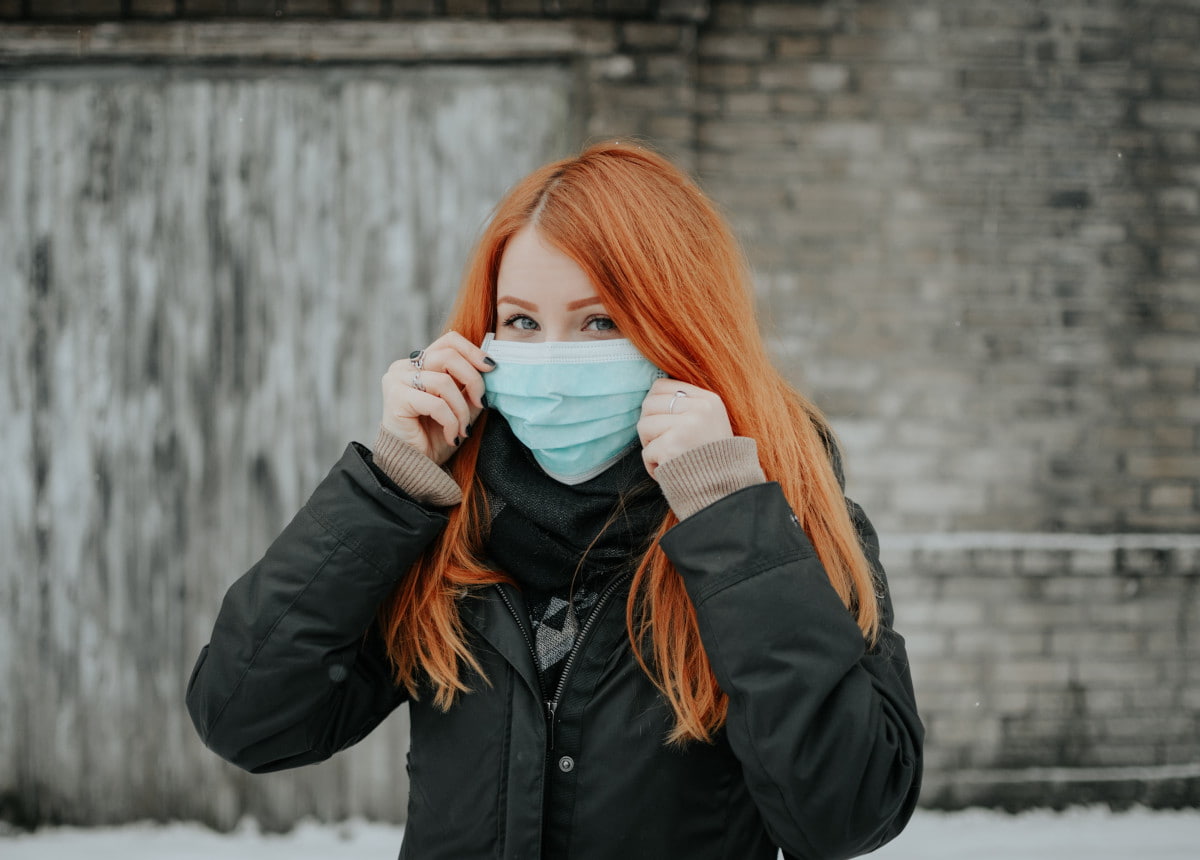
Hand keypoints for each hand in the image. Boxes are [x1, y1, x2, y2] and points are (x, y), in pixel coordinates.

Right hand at [380, 331, 494, 464]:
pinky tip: (452, 436)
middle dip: (473, 380)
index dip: (473, 351)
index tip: (491, 368)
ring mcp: (397, 379)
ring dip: (461, 410)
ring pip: (444, 382)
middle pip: (449, 356)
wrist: (416, 466)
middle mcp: (405, 366)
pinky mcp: (395, 397)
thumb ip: (469, 385)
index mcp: (420, 363)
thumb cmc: (436, 436)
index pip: (449, 341)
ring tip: (463, 429)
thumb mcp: (461, 406)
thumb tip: (490, 367)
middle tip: (481, 404)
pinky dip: (451, 422)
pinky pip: (435, 403)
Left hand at [637, 378, 733, 478]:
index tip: (663, 422)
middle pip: (648, 404)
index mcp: (708, 400)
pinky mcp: (672, 447)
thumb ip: (686, 406)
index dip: (655, 405)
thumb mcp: (709, 423)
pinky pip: (646, 451)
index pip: (662, 386)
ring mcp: (686, 427)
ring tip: (670, 457)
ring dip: (651, 446)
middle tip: (666, 444)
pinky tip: (671, 471)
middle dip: (650, 427)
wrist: (725, 492)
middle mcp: (699, 409)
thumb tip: (650, 396)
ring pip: (643, 426)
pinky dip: (653, 466)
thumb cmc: (711, 459)